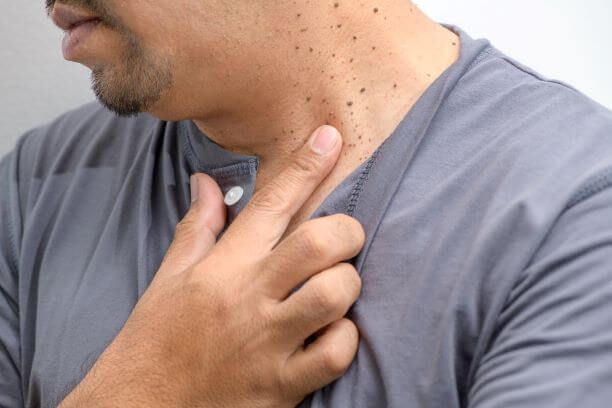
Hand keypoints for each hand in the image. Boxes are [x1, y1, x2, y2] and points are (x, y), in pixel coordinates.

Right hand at [59, 125, 364, 407]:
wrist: (142, 407)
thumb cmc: (156, 338)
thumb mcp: (171, 276)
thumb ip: (198, 226)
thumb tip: (206, 181)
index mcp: (223, 267)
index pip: (272, 203)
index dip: (306, 164)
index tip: (330, 138)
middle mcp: (249, 299)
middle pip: (319, 243)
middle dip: (346, 231)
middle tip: (344, 238)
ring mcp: (268, 343)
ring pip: (335, 294)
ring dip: (347, 285)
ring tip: (335, 289)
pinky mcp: (283, 385)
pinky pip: (336, 354)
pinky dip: (343, 339)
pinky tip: (329, 335)